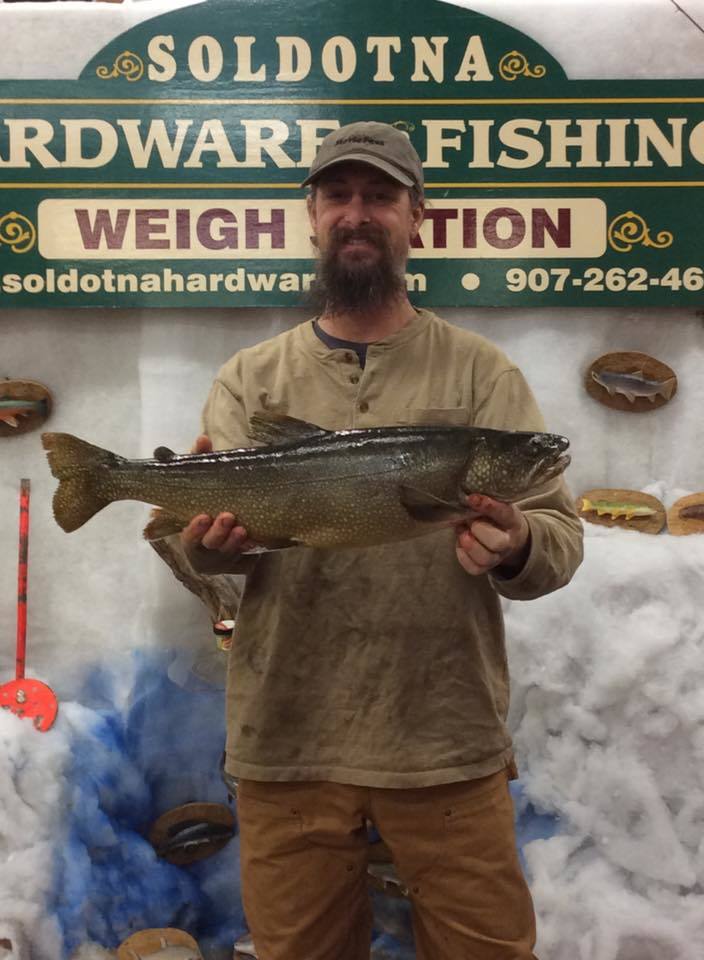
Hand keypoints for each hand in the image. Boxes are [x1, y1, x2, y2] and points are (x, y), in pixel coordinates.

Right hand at [181, 435, 257, 572]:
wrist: (235, 521)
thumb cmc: (213, 500)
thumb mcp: (205, 483)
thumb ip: (201, 462)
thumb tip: (203, 439)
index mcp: (191, 534)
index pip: (188, 537)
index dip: (194, 529)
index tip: (204, 515)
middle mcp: (204, 551)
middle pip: (209, 547)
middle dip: (217, 534)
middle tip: (228, 516)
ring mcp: (224, 560)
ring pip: (228, 555)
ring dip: (234, 542)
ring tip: (243, 528)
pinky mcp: (242, 564)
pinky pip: (247, 560)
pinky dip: (250, 551)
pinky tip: (256, 540)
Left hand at [455, 494, 530, 577]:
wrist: (505, 534)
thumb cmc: (495, 515)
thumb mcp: (495, 502)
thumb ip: (484, 500)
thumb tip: (467, 498)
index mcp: (513, 521)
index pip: (504, 513)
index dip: (488, 506)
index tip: (471, 498)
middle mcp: (508, 542)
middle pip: (497, 542)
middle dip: (477, 529)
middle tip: (467, 519)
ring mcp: (497, 557)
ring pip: (485, 558)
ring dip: (469, 544)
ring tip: (462, 530)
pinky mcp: (484, 568)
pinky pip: (474, 568)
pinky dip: (463, 555)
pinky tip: (461, 542)